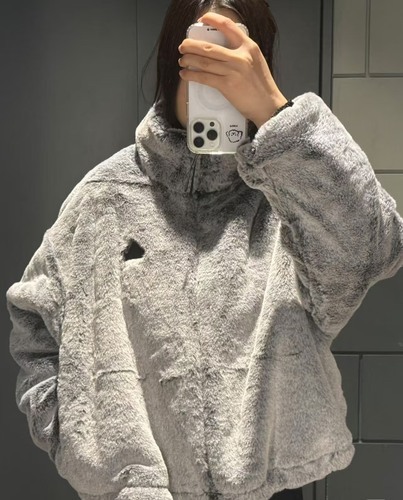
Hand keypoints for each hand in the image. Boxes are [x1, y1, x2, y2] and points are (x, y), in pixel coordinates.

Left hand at [178, 11, 287, 128]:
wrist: (268, 105)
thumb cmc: (262, 87)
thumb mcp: (256, 62)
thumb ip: (242, 54)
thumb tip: (222, 51)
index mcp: (249, 47)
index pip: (228, 27)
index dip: (213, 20)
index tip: (203, 19)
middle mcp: (241, 56)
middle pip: (210, 47)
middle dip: (192, 45)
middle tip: (183, 46)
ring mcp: (233, 71)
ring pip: (204, 62)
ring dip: (189, 60)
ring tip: (182, 60)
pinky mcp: (227, 85)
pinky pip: (205, 78)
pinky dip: (192, 76)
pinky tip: (186, 75)